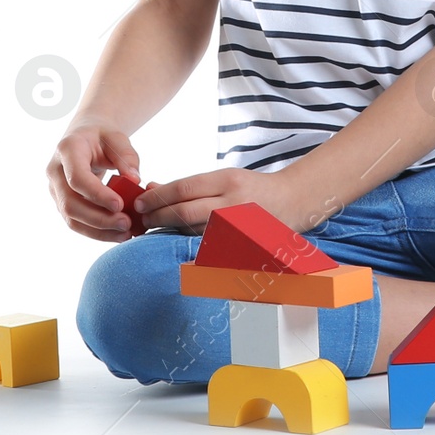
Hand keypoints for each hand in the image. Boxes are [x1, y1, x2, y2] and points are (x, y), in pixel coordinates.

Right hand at [46, 119, 141, 241]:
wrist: (85, 137)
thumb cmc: (102, 136)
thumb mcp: (117, 137)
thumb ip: (127, 156)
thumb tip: (135, 180)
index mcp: (67, 149)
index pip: (77, 178)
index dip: (97, 194)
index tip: (120, 204)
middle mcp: (55, 171)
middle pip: (70, 204)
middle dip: (99, 218)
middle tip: (126, 223)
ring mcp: (55, 189)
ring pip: (71, 218)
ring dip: (98, 231)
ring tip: (126, 233)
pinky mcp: (62, 203)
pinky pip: (76, 223)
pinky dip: (97, 232)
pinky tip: (117, 234)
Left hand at [135, 164, 331, 235]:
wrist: (293, 201)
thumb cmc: (252, 189)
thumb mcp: (225, 178)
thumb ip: (192, 186)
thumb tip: (154, 187)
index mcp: (227, 180)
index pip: (184, 188)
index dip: (158, 196)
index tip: (141, 202)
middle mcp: (232, 202)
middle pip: (185, 211)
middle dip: (159, 216)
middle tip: (143, 220)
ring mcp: (239, 226)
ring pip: (195, 232)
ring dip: (171, 233)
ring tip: (155, 232)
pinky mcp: (244, 244)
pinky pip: (211, 251)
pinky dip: (192, 253)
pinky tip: (178, 256)